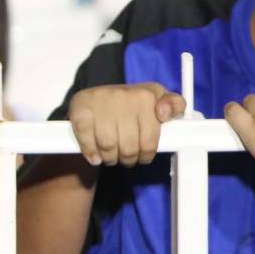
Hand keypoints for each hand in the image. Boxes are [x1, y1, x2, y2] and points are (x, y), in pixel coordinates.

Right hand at [68, 83, 185, 166]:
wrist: (98, 98)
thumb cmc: (134, 104)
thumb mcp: (159, 101)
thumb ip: (174, 105)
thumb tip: (165, 113)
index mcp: (146, 94)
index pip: (150, 140)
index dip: (147, 154)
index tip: (144, 155)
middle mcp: (123, 94)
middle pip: (129, 147)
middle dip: (129, 159)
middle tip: (128, 159)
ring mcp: (100, 101)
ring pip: (108, 146)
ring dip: (110, 159)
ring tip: (113, 157)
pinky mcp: (80, 108)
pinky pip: (86, 140)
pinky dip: (91, 153)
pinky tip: (96, 157)